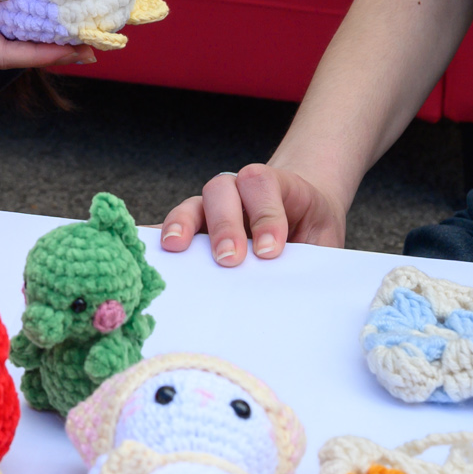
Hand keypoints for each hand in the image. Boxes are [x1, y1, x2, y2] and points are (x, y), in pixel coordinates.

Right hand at [0, 0, 92, 68]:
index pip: (4, 54)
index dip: (43, 53)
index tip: (80, 47)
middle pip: (9, 53)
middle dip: (50, 50)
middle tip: (95, 40)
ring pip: (0, 41)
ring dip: (37, 37)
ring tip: (75, 25)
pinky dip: (17, 21)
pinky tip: (35, 7)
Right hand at [158, 162, 347, 260]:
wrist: (304, 213)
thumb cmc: (313, 229)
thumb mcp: (324, 238)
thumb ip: (313, 254)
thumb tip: (300, 288)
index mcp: (276, 185)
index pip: (264, 185)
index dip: (265, 215)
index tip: (270, 251)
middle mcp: (238, 190)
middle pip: (222, 191)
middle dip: (225, 226)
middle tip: (230, 259)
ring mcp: (214, 207)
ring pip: (194, 205)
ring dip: (183, 226)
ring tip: (176, 249)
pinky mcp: (196, 226)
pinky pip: (172, 226)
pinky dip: (157, 237)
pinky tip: (148, 254)